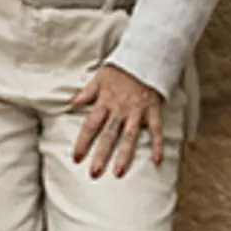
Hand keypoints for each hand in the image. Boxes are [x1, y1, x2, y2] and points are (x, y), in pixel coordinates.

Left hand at [69, 63, 165, 178]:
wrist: (145, 57)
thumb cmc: (120, 69)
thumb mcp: (99, 77)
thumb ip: (86, 92)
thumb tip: (71, 103)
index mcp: (105, 102)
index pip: (90, 125)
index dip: (83, 142)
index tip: (76, 158)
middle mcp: (120, 109)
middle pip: (108, 135)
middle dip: (101, 155)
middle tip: (94, 174)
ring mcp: (137, 112)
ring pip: (130, 136)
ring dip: (124, 155)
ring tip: (118, 173)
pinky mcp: (153, 111)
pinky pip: (156, 131)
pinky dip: (158, 146)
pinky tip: (158, 162)